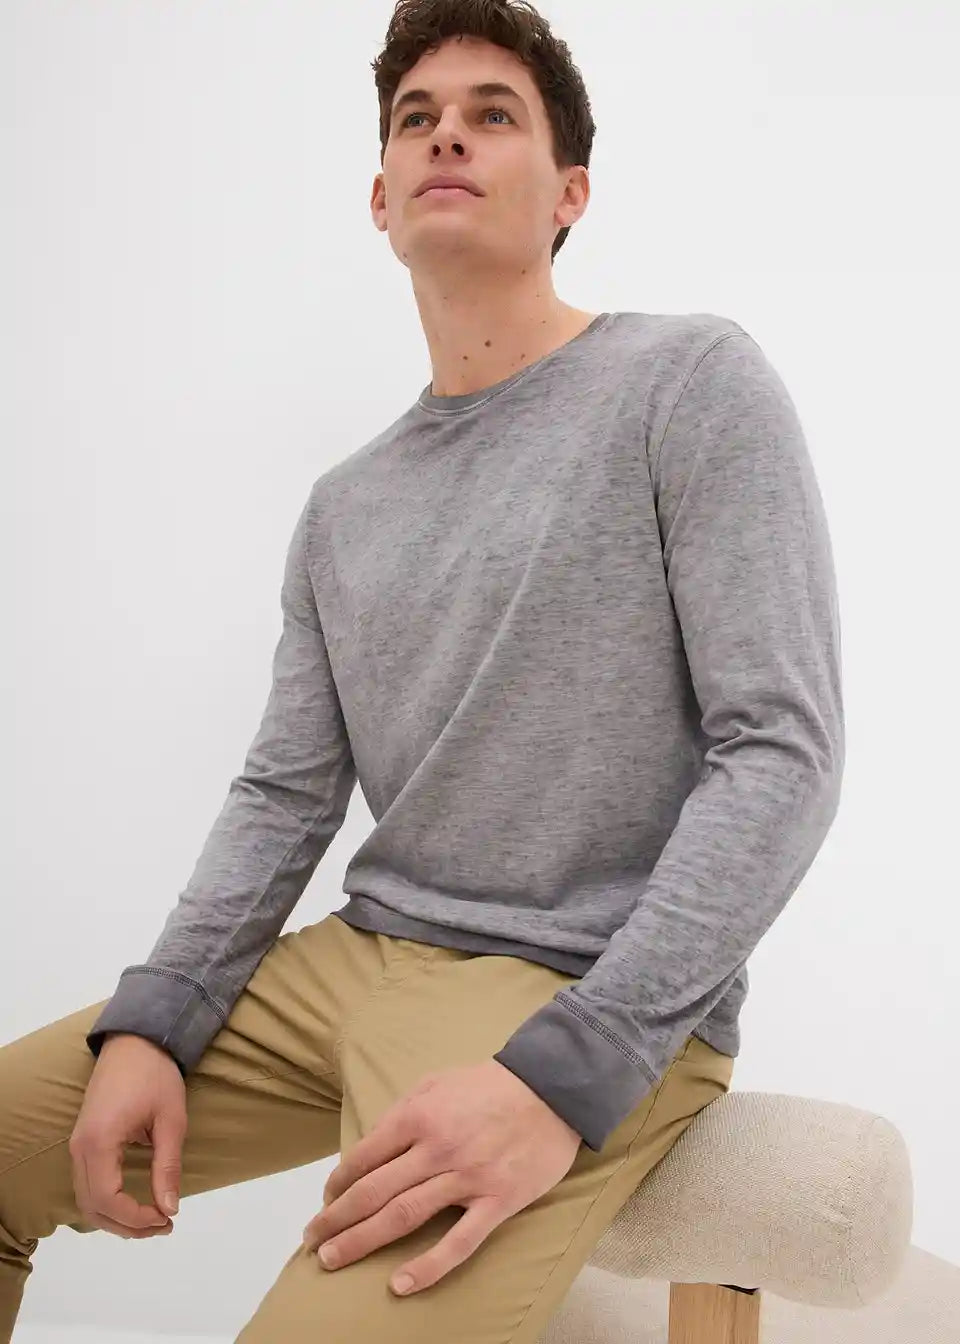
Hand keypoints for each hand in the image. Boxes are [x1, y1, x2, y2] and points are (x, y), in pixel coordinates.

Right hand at [69, 1033, 185, 1238]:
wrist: (136, 1040)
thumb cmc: (156, 1075)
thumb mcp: (171, 1120)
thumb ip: (167, 1167)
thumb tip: (169, 1209)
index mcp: (99, 1142)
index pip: (107, 1200)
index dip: (134, 1219)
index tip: (165, 1219)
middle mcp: (80, 1148)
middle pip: (91, 1207)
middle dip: (126, 1225)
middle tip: (163, 1225)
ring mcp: (77, 1144)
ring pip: (85, 1200)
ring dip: (116, 1217)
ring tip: (153, 1219)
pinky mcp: (83, 1141)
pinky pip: (87, 1184)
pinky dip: (107, 1202)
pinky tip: (134, 1203)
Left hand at [301, 1058, 581, 1295]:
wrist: (551, 1089)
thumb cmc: (489, 1085)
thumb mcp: (436, 1083)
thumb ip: (401, 1113)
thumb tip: (369, 1148)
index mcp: (418, 1117)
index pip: (364, 1158)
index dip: (337, 1184)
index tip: (326, 1201)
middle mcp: (437, 1149)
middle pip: (374, 1192)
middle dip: (335, 1219)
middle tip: (312, 1240)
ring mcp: (467, 1178)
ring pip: (404, 1216)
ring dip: (362, 1240)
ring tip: (332, 1260)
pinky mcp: (498, 1201)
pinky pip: (459, 1242)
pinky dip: (428, 1267)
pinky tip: (400, 1285)